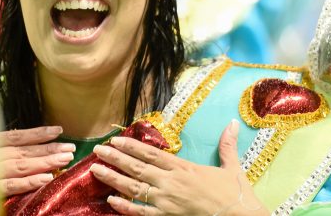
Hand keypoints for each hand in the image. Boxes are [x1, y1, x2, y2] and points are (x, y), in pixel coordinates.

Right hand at [0, 126, 75, 194]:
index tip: (59, 131)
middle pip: (24, 152)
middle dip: (49, 149)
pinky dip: (29, 182)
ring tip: (65, 159)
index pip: (17, 137)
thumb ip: (1, 149)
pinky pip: (11, 186)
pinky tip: (46, 178)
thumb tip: (28, 145)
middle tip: (70, 148)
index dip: (38, 133)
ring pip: (22, 167)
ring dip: (45, 162)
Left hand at [90, 120, 269, 215]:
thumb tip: (233, 123)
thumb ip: (227, 145)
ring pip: (134, 187)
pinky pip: (141, 212)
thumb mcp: (232, 167)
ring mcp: (167, 201)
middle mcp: (171, 181)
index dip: (131, 146)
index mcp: (184, 167)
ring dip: (113, 178)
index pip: (151, 153)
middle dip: (115, 158)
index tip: (115, 140)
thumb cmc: (235, 194)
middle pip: (137, 167)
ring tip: (96, 170)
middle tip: (97, 150)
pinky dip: (125, 207)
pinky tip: (111, 201)